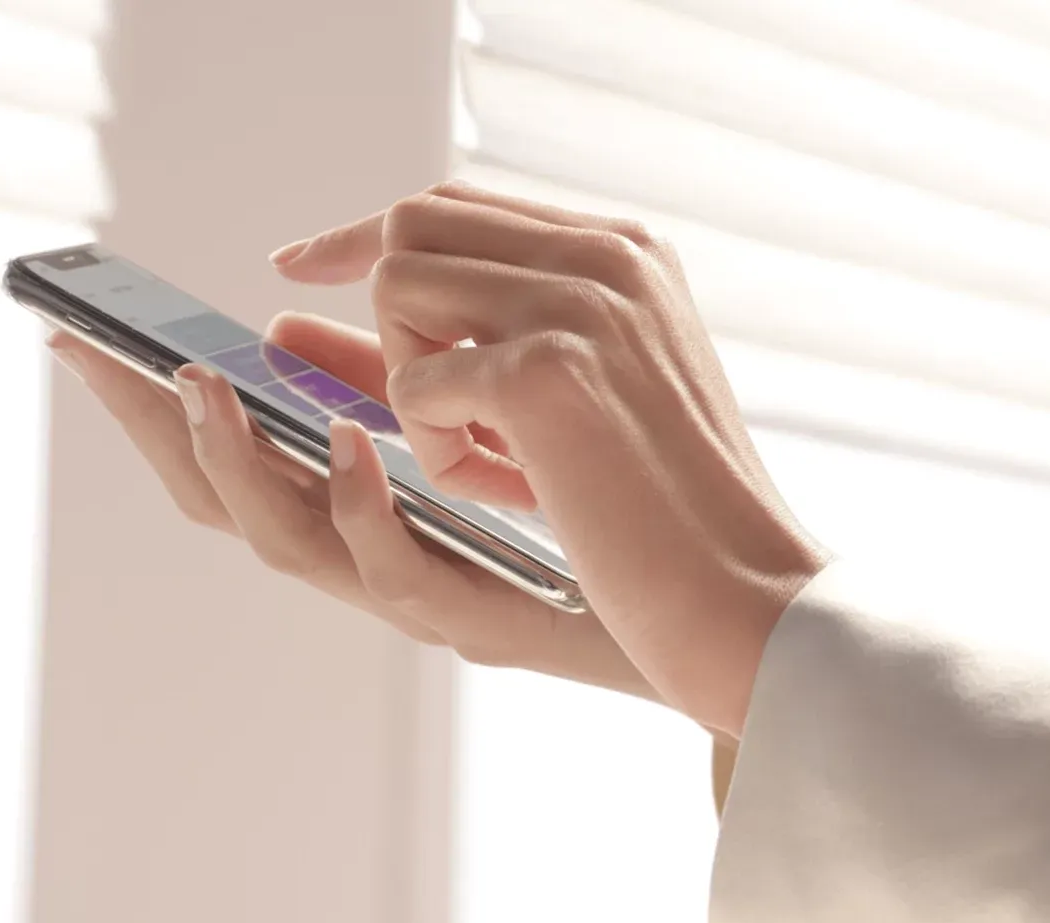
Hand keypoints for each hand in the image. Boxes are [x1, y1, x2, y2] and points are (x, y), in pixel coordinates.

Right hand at [49, 312, 651, 699]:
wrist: (710, 613)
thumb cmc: (598, 515)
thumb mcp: (476, 432)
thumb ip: (385, 386)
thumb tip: (288, 323)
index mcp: (365, 517)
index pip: (232, 462)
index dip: (150, 406)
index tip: (84, 333)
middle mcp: (374, 562)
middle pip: (227, 508)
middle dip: (151, 432)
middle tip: (98, 353)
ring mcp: (422, 597)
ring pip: (288, 546)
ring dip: (236, 464)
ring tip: (202, 386)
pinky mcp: (482, 619)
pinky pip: (394, 568)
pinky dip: (358, 504)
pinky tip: (351, 438)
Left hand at [272, 181, 829, 738]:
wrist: (745, 590)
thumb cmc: (674, 512)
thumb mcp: (598, 390)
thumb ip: (509, 329)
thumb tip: (350, 293)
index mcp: (629, 249)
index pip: (464, 204)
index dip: (372, 234)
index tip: (304, 264)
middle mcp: (607, 254)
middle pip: (414, 223)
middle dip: (376, 307)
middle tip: (370, 378)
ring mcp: (577, 304)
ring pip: (399, 289)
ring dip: (413, 387)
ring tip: (485, 457)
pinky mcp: (544, 372)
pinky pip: (415, 387)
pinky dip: (440, 452)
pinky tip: (519, 492)